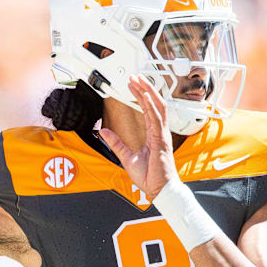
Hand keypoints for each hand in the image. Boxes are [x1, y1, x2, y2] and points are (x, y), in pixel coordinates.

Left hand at [99, 75, 180, 199]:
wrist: (158, 190)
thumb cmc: (149, 177)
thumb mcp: (126, 157)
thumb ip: (116, 143)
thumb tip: (104, 132)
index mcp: (153, 134)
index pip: (148, 109)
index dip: (141, 95)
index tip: (132, 85)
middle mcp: (159, 131)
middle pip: (154, 103)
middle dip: (145, 88)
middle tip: (135, 76)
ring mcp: (161, 134)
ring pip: (158, 107)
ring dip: (148, 92)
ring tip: (139, 80)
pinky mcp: (161, 140)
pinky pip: (157, 119)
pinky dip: (151, 106)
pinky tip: (145, 96)